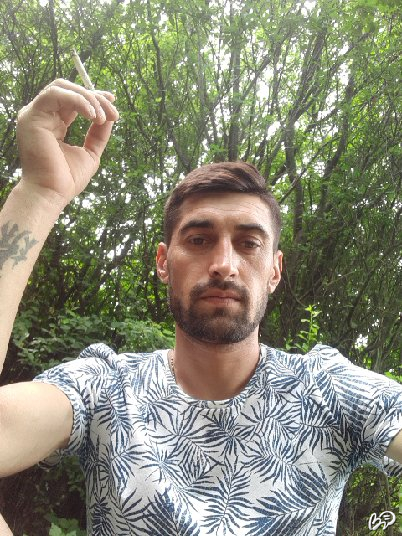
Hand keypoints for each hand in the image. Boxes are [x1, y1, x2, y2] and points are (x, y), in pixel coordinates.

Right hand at [16, 79, 118, 205]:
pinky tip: (92, 116)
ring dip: (88, 99)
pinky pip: (55, 94)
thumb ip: (98, 134)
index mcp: (54, 123)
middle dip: (95, 97)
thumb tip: (110, 117)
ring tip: (101, 118)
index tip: (113, 102)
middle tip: (113, 113)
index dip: (94, 97)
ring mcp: (35, 115)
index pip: (73, 100)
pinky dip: (77, 100)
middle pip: (69, 90)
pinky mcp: (32, 116)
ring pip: (62, 88)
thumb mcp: (90, 152)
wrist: (52, 193)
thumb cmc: (67, 179)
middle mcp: (42, 116)